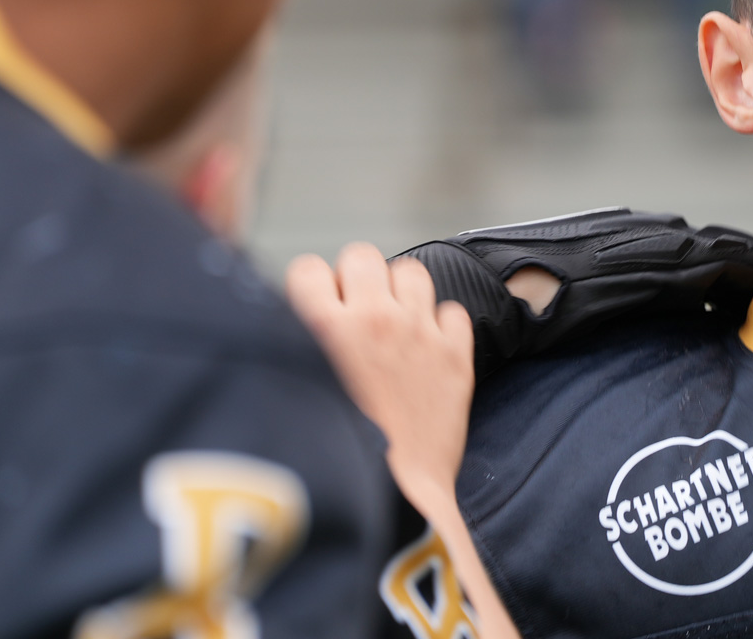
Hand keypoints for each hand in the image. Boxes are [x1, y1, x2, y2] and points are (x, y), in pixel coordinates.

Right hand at [287, 243, 474, 500]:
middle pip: (361, 255)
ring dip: (401, 293)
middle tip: (356, 314)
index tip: (318, 310)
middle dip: (356, 280)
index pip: (309, 268)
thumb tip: (296, 323)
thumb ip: (296, 351)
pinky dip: (442, 326)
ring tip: (394, 325)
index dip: (312, 289)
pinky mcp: (456, 355)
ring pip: (412, 272)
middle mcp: (374, 320)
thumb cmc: (335, 455)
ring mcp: (420, 333)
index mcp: (324, 329)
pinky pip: (452, 311)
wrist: (392, 496)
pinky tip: (428, 351)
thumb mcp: (296, 394)